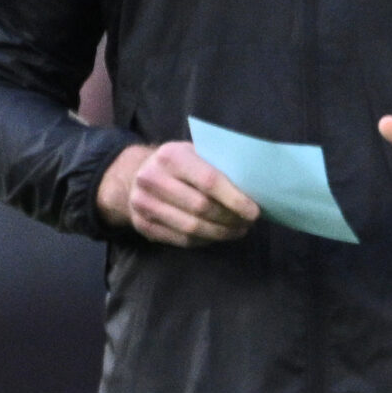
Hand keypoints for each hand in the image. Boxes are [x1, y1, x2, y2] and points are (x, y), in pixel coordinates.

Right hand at [99, 141, 261, 245]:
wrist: (134, 175)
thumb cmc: (179, 162)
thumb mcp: (194, 152)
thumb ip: (218, 164)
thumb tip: (257, 186)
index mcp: (171, 156)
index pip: (208, 180)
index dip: (234, 199)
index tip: (254, 211)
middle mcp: (152, 179)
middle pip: (201, 207)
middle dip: (230, 218)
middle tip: (249, 222)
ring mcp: (143, 205)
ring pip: (191, 228)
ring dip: (220, 233)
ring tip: (238, 230)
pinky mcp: (142, 226)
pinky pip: (181, 239)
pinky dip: (204, 240)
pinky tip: (217, 235)